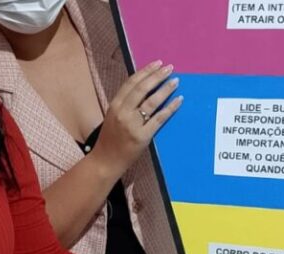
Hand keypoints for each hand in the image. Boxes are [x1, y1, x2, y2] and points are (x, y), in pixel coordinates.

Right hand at [88, 60, 182, 177]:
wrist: (105, 160)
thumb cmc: (110, 138)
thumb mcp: (113, 116)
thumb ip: (125, 104)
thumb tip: (144, 88)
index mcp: (115, 105)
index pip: (131, 83)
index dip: (145, 71)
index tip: (157, 63)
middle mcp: (123, 112)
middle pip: (142, 89)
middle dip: (157, 76)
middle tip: (169, 68)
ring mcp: (132, 125)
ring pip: (152, 102)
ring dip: (165, 89)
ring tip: (176, 81)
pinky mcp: (142, 136)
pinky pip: (159, 119)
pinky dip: (170, 108)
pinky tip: (178, 100)